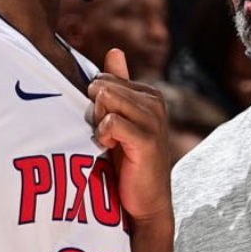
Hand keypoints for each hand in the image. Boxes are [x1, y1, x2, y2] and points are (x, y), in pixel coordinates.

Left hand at [88, 48, 171, 221]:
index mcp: (149, 94)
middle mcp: (155, 102)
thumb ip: (118, 83)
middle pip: (103, 86)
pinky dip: (103, 135)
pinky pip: (111, 122)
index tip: (106, 123)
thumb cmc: (128, 160)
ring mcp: (153, 120)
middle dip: (95, 109)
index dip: (96, 101)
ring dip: (99, 122)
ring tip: (110, 141)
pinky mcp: (147, 140)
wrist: (145, 201)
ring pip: (106, 99)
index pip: (106, 78)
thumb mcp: (122, 117)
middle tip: (107, 134)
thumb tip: (114, 50)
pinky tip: (110, 147)